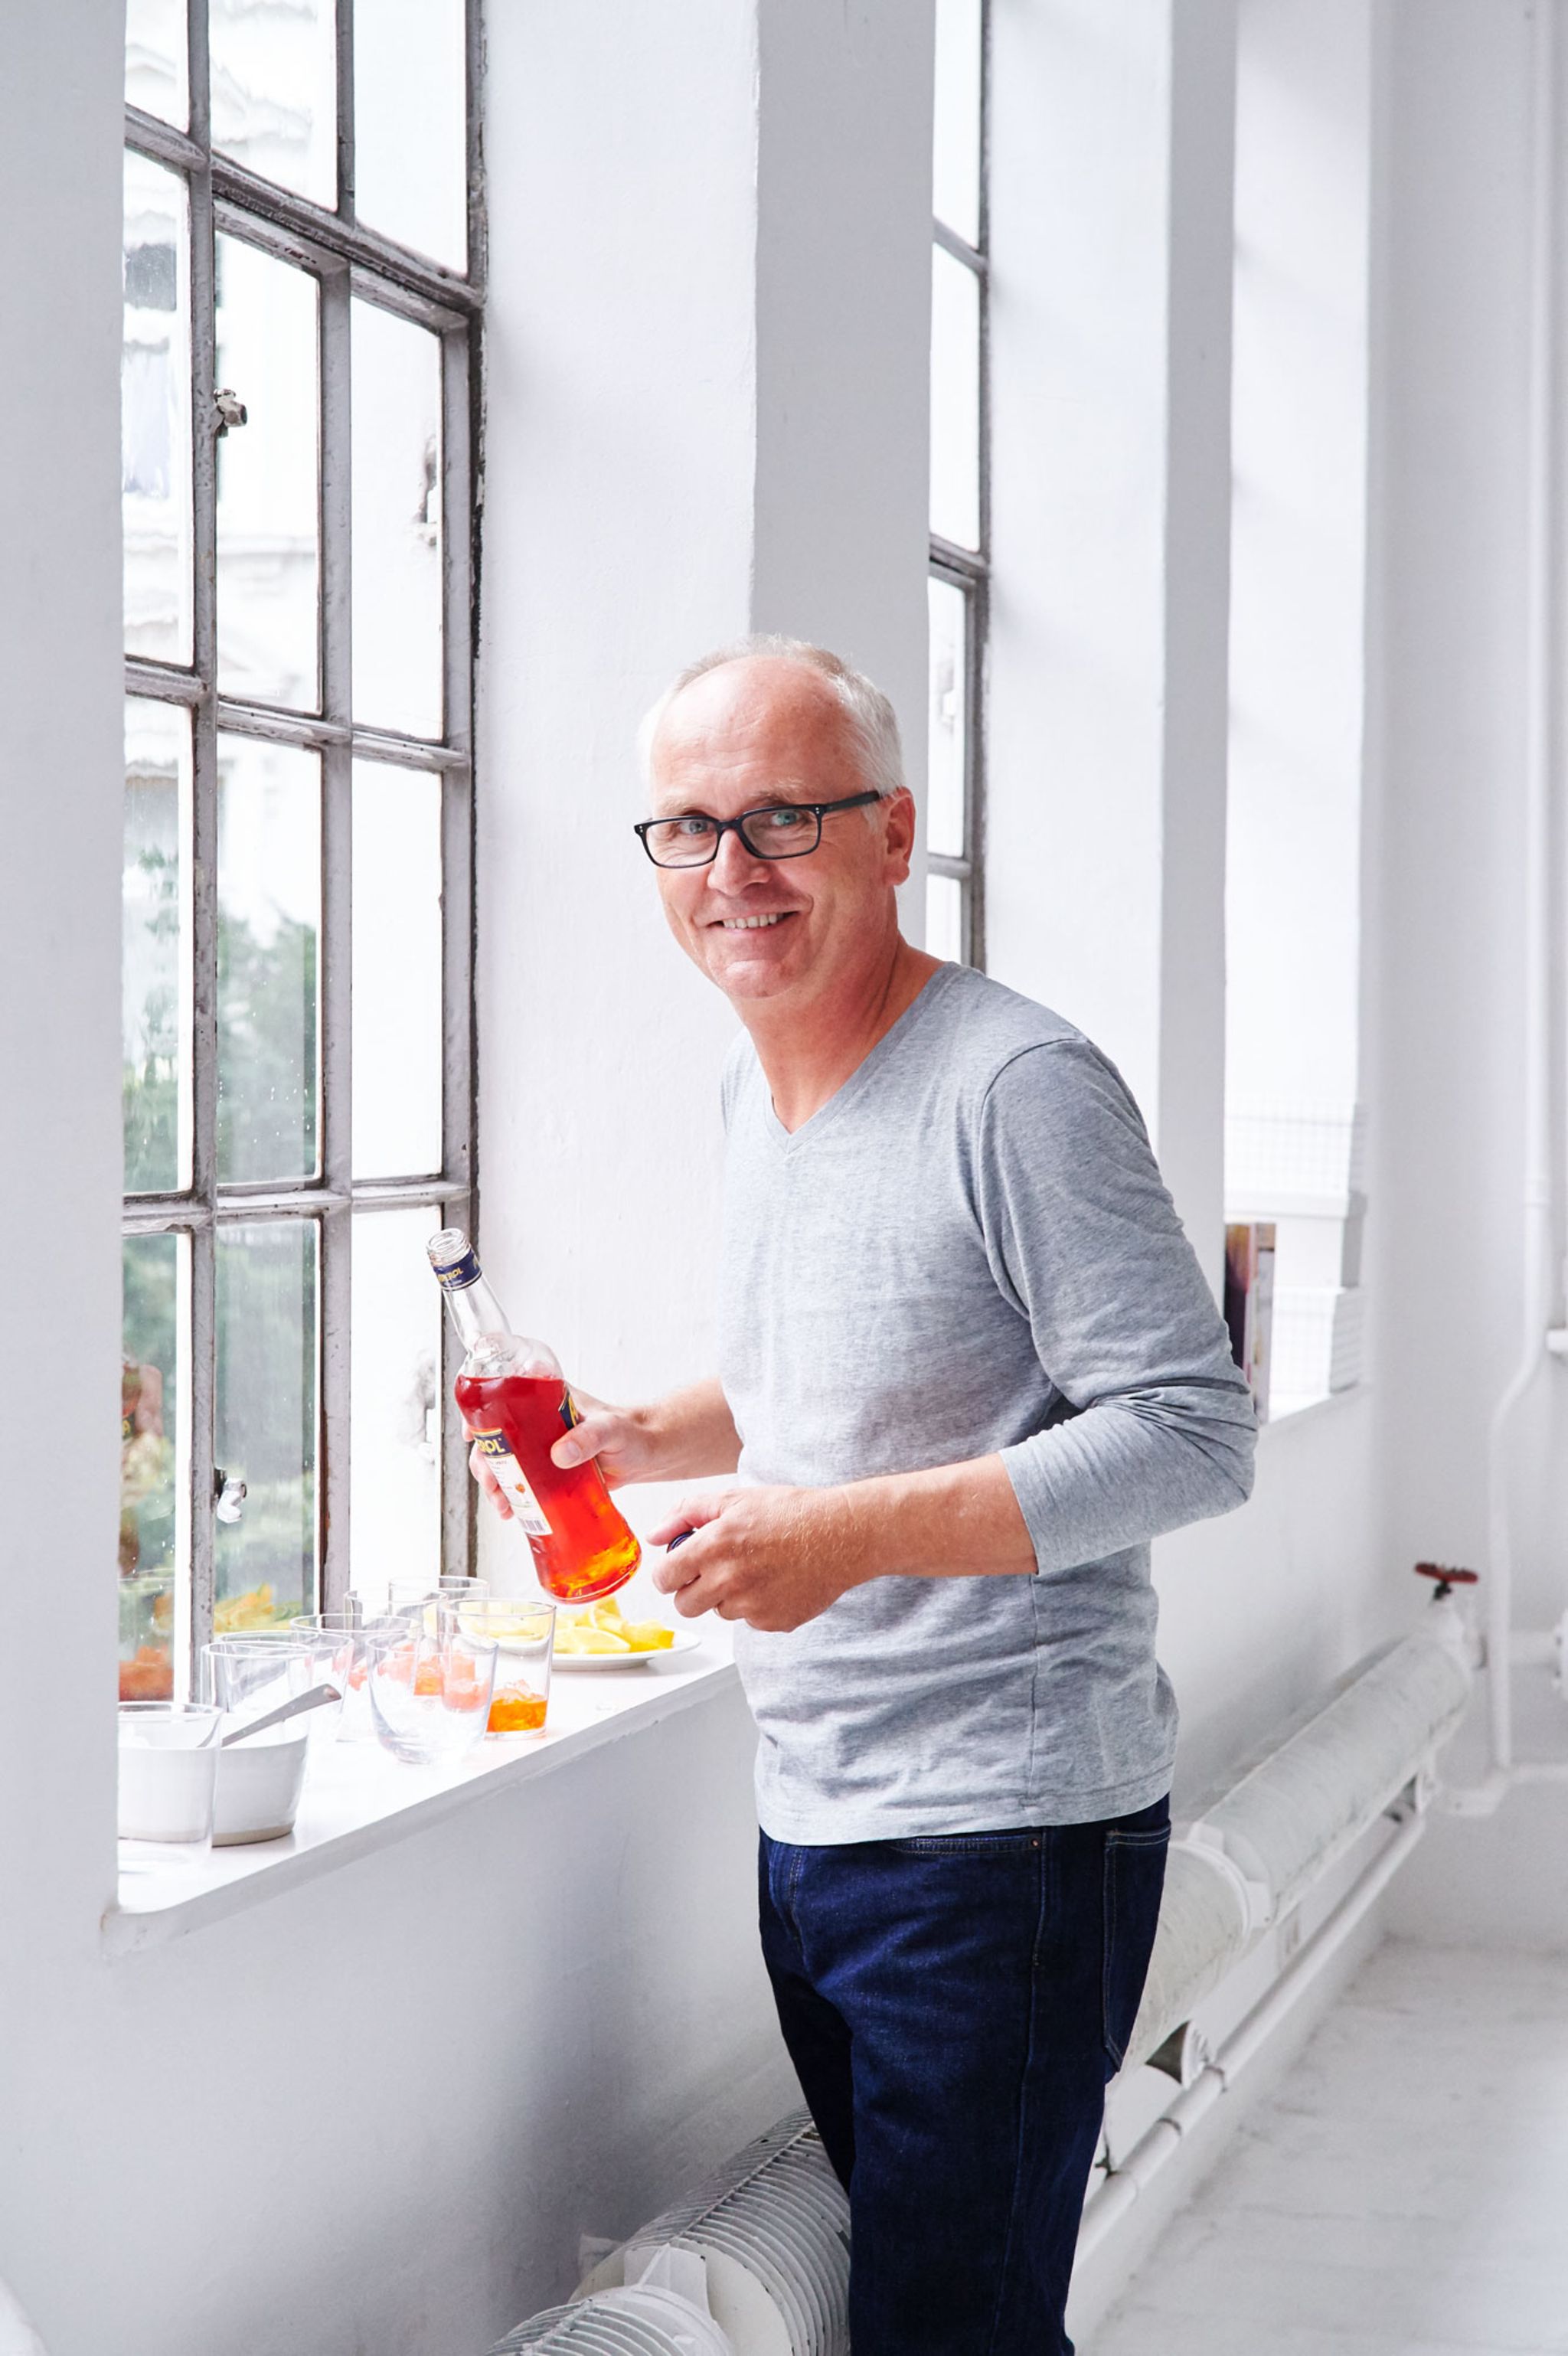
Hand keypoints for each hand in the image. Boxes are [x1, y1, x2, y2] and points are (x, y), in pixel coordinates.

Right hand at [468, 1390, 657, 1520]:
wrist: (646, 1455)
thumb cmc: (630, 1432)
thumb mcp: (609, 1430)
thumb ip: (588, 1438)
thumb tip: (560, 1454)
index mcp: (546, 1400)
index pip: (502, 1397)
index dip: (479, 1413)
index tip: (472, 1433)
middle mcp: (537, 1423)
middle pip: (496, 1437)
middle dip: (485, 1461)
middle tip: (491, 1481)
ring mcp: (540, 1449)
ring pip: (504, 1464)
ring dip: (495, 1484)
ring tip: (502, 1505)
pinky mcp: (548, 1473)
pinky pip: (521, 1484)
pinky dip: (512, 1498)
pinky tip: (512, 1513)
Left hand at [649, 1486, 868, 1630]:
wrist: (842, 1534)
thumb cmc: (791, 1512)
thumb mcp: (735, 1499)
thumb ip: (687, 1514)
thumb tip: (656, 1536)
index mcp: (714, 1547)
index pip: (664, 1578)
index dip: (668, 1572)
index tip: (679, 1567)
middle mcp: (729, 1581)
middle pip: (685, 1605)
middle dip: (693, 1589)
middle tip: (715, 1569)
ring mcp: (752, 1606)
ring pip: (719, 1612)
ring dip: (728, 1596)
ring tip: (756, 1568)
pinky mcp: (773, 1622)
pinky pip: (750, 1620)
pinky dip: (757, 1605)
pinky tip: (776, 1581)